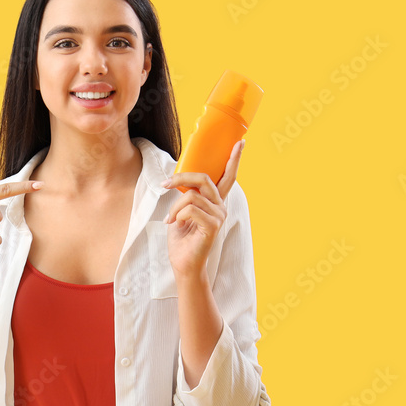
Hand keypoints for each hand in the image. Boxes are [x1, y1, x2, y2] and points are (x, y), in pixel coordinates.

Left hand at [161, 139, 244, 277]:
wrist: (183, 263)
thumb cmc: (182, 238)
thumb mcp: (182, 211)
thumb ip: (188, 195)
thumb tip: (179, 181)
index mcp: (215, 201)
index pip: (228, 177)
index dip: (234, 159)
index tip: (240, 142)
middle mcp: (221, 206)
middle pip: (204, 179)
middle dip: (181, 178)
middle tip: (165, 184)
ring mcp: (219, 216)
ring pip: (191, 196)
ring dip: (174, 207)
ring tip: (170, 220)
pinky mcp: (213, 226)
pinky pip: (190, 209)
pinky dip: (177, 215)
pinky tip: (174, 225)